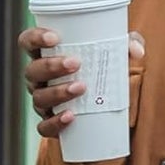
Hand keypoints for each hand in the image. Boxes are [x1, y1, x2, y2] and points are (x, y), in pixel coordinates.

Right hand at [21, 26, 143, 139]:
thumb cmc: (102, 68)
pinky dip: (55, 122)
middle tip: (75, 63)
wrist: (106, 103)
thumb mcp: (115, 52)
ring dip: (57, 92)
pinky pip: (44, 126)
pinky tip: (70, 116)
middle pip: (32, 70)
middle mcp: (38, 78)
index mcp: (45, 55)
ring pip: (39, 97)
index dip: (34, 38)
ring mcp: (42, 100)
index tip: (54, 37)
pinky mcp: (50, 123)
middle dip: (51, 66)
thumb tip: (136, 50)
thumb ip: (128, 44)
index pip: (27, 42)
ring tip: (81, 88)